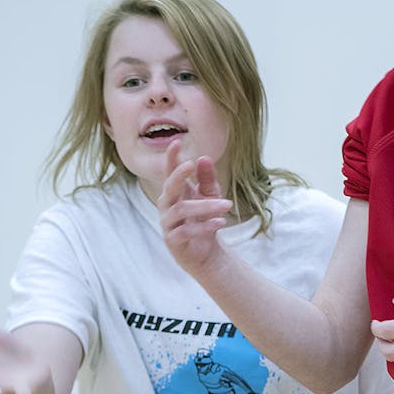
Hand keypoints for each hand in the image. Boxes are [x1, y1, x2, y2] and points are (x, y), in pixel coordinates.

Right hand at [158, 139, 233, 273]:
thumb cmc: (204, 219)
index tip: (176, 141)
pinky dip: (205, 226)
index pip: (170, 172)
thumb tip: (204, 157)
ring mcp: (168, 223)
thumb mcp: (210, 196)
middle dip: (179, 174)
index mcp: (175, 191)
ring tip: (227, 205)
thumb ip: (207, 178)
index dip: (171, 158)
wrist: (205, 252)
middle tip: (192, 164)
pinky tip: (220, 222)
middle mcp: (167, 205)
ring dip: (205, 206)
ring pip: (182, 209)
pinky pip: (186, 231)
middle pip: (169, 187)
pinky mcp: (173, 240)